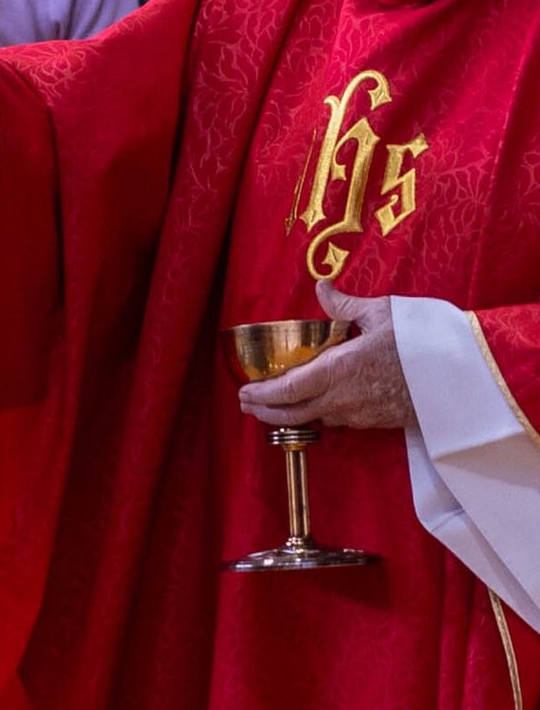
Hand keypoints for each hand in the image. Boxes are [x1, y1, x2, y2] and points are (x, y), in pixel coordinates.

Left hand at [238, 280, 417, 429]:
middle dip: (265, 411)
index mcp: (338, 370)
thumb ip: (344, 306)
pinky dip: (318, 413)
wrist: (465, 375)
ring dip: (290, 414)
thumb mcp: (382, 312)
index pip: (287, 390)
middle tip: (247, 404)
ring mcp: (361, 414)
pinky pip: (339, 420)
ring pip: (315, 418)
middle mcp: (344, 398)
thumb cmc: (422, 339)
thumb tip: (321, 287)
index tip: (244, 393)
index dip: (262, 395)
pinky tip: (313, 404)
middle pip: (293, 413)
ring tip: (272, 406)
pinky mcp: (377, 422)